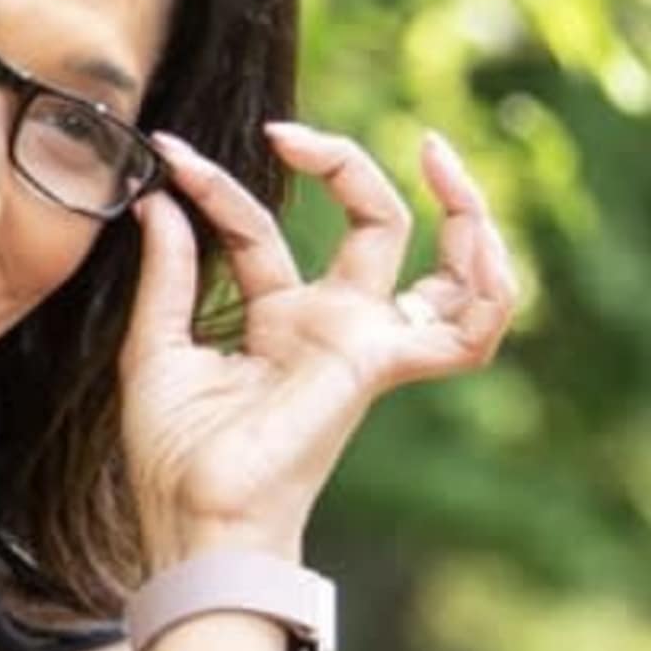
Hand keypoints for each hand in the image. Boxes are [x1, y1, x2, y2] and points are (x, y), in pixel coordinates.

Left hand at [121, 119, 520, 559]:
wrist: (193, 518)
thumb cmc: (174, 457)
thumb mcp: (156, 348)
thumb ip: (168, 273)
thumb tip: (160, 199)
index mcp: (278, 321)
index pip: (261, 231)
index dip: (219, 187)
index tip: (171, 153)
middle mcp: (330, 326)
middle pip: (374, 223)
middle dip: (348, 163)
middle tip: (290, 131)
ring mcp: (363, 343)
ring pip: (445, 263)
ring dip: (459, 206)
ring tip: (435, 153)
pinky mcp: (379, 364)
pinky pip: (472, 330)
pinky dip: (493, 285)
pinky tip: (477, 235)